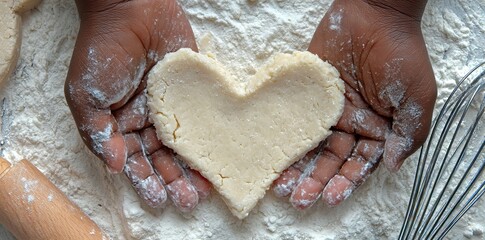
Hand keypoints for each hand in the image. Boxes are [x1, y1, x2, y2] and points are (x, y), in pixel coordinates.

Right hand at [65, 0, 210, 211]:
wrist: (132, 10)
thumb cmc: (103, 51)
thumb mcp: (86, 95)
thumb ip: (97, 132)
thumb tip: (116, 167)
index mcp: (121, 126)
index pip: (136, 161)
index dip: (147, 181)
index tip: (159, 199)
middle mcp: (148, 122)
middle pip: (163, 159)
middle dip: (174, 181)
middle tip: (188, 201)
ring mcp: (173, 108)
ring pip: (185, 146)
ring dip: (193, 168)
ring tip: (204, 189)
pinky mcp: (195, 94)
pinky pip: (204, 120)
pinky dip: (210, 139)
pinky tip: (218, 155)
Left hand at [272, 0, 435, 207]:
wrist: (374, 14)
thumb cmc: (401, 54)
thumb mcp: (416, 96)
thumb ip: (409, 133)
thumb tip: (391, 166)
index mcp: (377, 129)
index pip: (360, 164)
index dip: (346, 181)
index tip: (331, 197)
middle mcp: (351, 124)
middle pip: (331, 160)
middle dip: (316, 181)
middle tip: (300, 201)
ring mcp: (328, 110)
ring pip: (311, 145)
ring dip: (298, 166)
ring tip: (282, 187)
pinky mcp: (308, 95)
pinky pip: (295, 120)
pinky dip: (286, 138)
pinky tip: (274, 153)